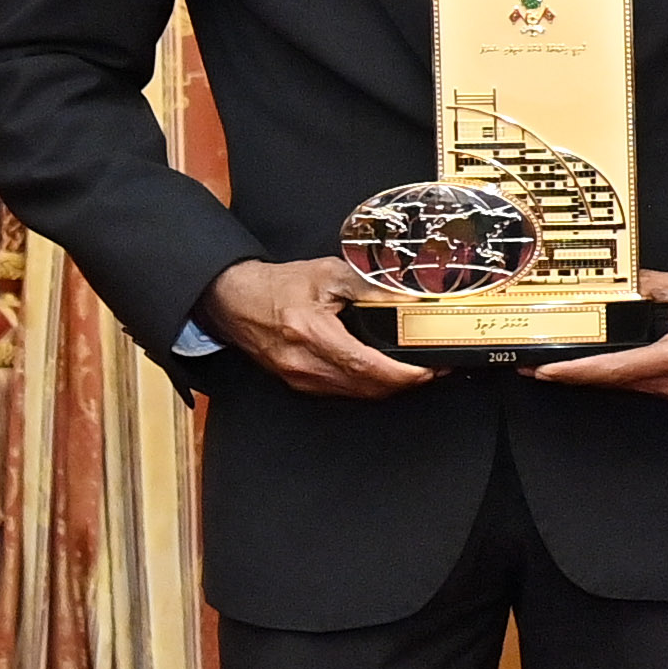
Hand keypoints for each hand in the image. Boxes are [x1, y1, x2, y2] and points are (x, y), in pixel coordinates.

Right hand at [202, 255, 435, 398]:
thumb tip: (407, 298)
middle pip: (367, 387)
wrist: (235, 299)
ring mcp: (300, 378)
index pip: (367, 366)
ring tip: (414, 370)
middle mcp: (304, 363)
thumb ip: (370, 287)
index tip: (430, 369)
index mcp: (311, 333)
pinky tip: (383, 373)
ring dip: (389, 386)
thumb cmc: (277, 286)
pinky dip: (368, 385)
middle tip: (432, 369)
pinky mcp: (299, 384)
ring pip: (357, 394)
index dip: (404, 373)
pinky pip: (343, 392)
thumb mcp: (328, 274)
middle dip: (405, 382)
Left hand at [530, 271, 667, 400]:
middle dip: (578, 375)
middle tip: (542, 366)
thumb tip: (623, 282)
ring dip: (601, 376)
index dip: (574, 372)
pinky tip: (613, 362)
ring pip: (631, 387)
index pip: (613, 371)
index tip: (544, 370)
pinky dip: (626, 375)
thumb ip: (653, 286)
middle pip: (615, 384)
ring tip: (571, 363)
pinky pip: (649, 386)